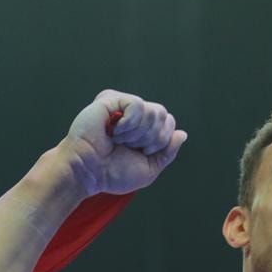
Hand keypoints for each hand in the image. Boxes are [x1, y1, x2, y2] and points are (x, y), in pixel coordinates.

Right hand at [60, 90, 187, 196]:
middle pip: (163, 115)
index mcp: (143, 128)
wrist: (88, 172)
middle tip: (128, 146)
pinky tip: (112, 131)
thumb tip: (182, 134)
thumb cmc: (112, 173)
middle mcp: (134, 114)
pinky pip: (137, 104)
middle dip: (151, 138)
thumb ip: (167, 152)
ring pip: (153, 111)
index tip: (141, 153)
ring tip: (117, 140)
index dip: (161, 142)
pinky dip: (129, 124)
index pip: (169, 123)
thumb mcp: (149, 168)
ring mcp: (122, 105)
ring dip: (138, 134)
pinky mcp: (110, 99)